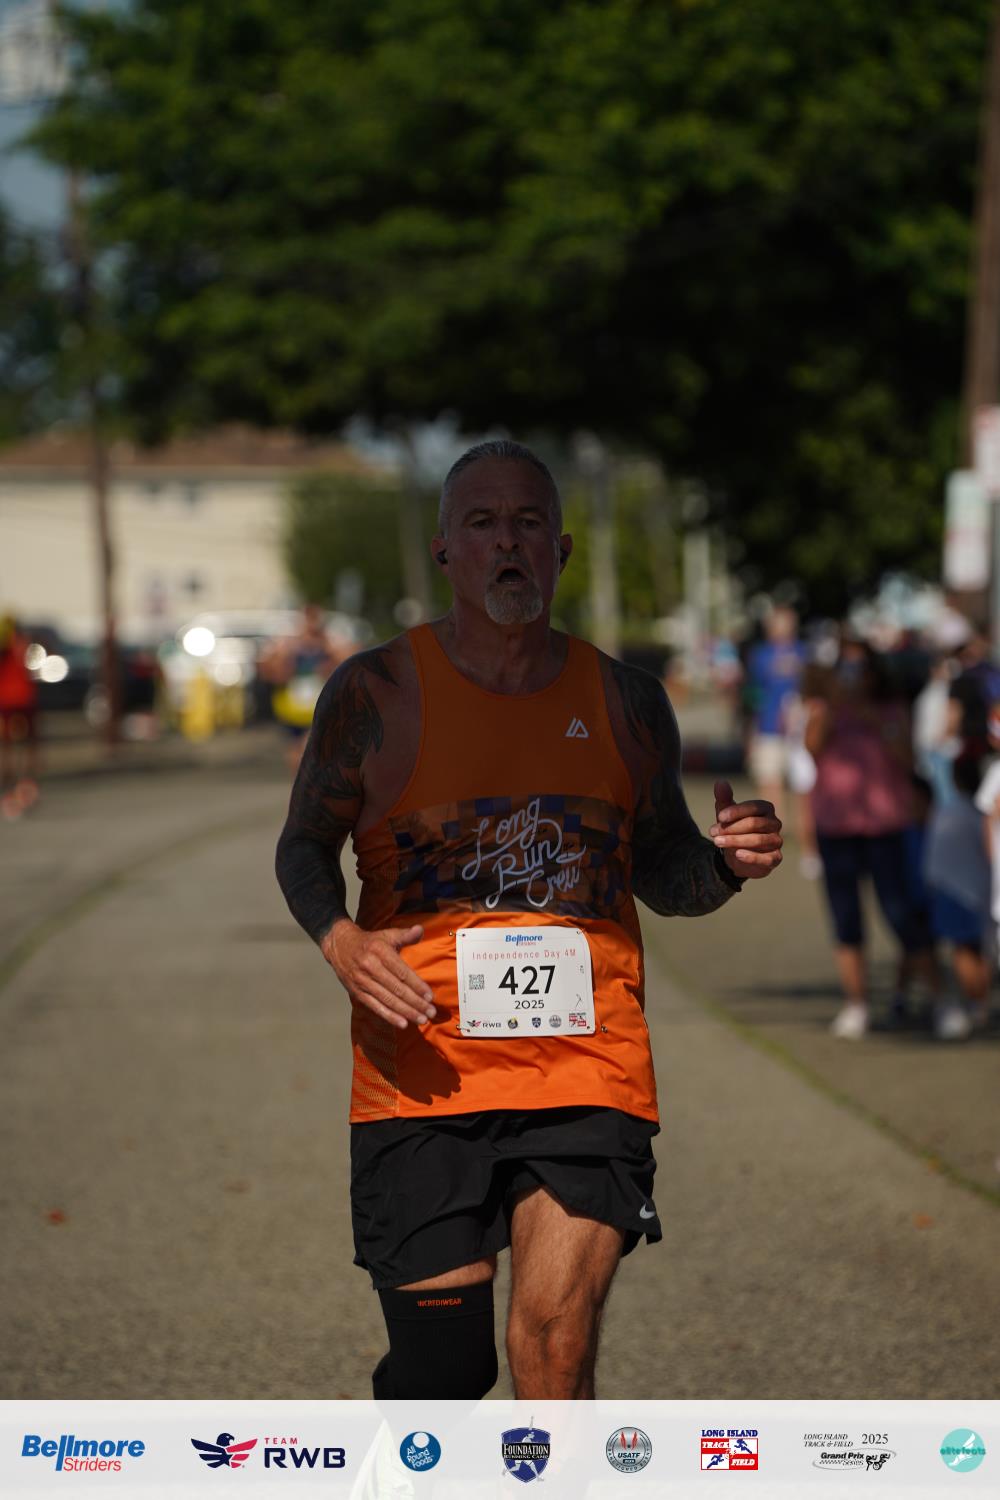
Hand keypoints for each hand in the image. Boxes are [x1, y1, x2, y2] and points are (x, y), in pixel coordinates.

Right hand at [321, 919, 435, 1029]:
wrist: (339, 946)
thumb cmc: (369, 942)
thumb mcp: (386, 934)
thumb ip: (404, 934)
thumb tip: (420, 930)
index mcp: (380, 951)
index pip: (401, 972)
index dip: (417, 985)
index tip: (430, 996)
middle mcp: (370, 967)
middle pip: (396, 988)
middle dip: (415, 1002)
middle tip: (430, 1012)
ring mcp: (362, 981)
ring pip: (387, 999)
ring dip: (406, 1012)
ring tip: (421, 1019)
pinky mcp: (357, 992)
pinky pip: (375, 1006)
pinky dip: (389, 1016)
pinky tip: (402, 1023)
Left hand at [709, 780, 782, 879]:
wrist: (737, 854)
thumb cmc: (734, 828)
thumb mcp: (727, 814)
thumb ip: (724, 798)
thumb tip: (720, 782)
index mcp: (766, 808)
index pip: (753, 807)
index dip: (736, 811)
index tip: (719, 817)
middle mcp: (775, 823)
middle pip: (754, 823)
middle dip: (731, 828)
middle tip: (712, 832)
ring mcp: (777, 841)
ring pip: (759, 840)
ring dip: (735, 841)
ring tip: (717, 842)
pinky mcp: (775, 858)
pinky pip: (767, 858)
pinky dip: (752, 857)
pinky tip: (738, 855)